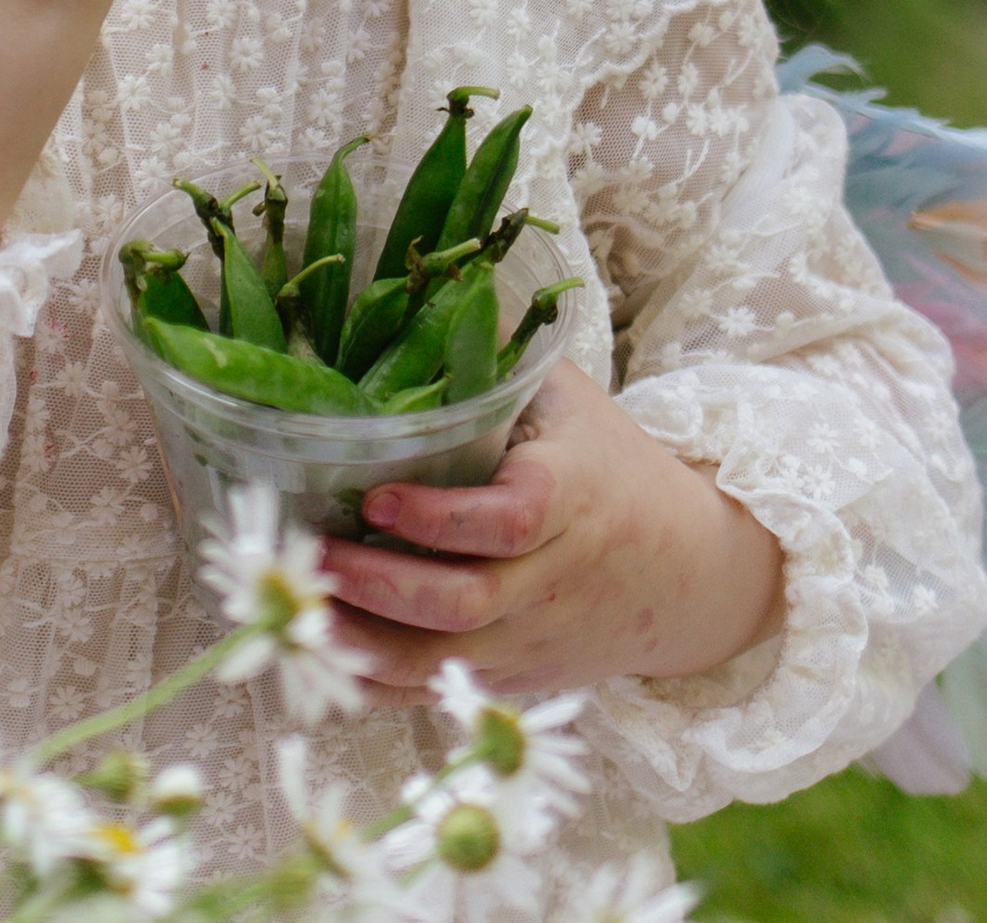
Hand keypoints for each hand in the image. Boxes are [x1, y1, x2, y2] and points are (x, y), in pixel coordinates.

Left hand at [319, 359, 784, 699]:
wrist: (688, 572)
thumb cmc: (613, 467)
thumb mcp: (570, 399)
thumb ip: (498, 359)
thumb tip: (417, 292)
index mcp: (572, 498)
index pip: (509, 520)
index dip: (440, 519)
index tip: (376, 496)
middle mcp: (553, 580)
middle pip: (462, 604)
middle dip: (377, 584)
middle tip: (308, 550)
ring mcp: (534, 639)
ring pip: (442, 663)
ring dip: (362, 643)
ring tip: (297, 604)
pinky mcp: (519, 678)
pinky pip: (439, 693)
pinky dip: (379, 683)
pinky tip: (324, 652)